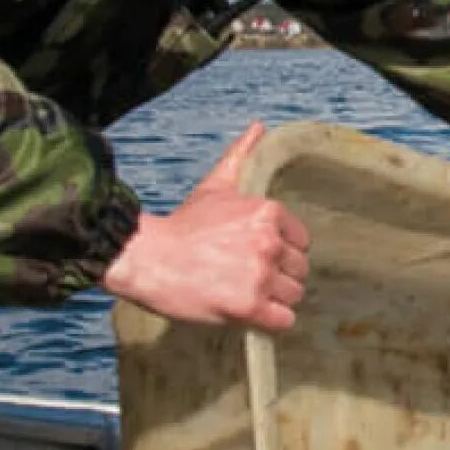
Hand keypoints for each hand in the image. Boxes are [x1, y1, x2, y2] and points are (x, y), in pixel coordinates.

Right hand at [100, 122, 309, 329]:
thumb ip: (241, 156)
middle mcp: (268, 242)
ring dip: (276, 300)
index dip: (282, 252)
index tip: (258, 256)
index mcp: (268, 213)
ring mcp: (259, 276)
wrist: (148, 258)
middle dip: (280, 277)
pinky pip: (284, 321)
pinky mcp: (248, 307)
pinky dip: (272, 322)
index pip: (302, 241)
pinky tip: (251, 314)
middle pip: (300, 270)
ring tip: (248, 296)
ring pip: (294, 296)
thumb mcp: (216, 186)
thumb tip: (259, 127)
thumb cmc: (183, 225)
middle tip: (251, 279)